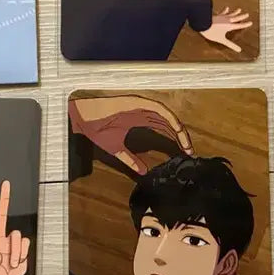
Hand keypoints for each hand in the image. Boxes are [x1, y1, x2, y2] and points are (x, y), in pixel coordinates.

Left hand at [0, 181, 29, 274]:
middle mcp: (0, 238)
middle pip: (2, 215)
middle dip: (4, 199)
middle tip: (6, 183)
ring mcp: (11, 242)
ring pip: (16, 235)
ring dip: (15, 251)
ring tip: (12, 264)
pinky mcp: (23, 247)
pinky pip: (25, 244)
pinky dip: (21, 254)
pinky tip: (18, 263)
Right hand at [69, 95, 192, 173]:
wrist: (83, 120)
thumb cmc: (97, 130)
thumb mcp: (118, 151)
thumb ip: (131, 160)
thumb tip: (143, 172)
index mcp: (140, 120)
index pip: (163, 128)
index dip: (175, 139)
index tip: (184, 153)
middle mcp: (143, 112)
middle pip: (168, 123)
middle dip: (181, 137)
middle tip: (190, 151)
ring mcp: (142, 106)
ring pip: (167, 116)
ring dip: (179, 129)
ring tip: (186, 145)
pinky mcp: (139, 102)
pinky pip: (159, 110)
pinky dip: (170, 119)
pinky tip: (177, 130)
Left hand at [199, 7, 252, 52]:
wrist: (202, 23)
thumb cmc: (211, 32)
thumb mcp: (222, 40)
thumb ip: (230, 45)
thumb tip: (239, 50)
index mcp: (229, 26)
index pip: (239, 25)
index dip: (245, 24)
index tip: (250, 22)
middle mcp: (227, 20)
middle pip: (236, 18)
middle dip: (242, 17)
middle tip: (247, 14)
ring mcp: (222, 17)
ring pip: (231, 14)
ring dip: (235, 12)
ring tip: (239, 9)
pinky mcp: (217, 15)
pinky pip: (223, 12)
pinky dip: (225, 10)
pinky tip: (226, 8)